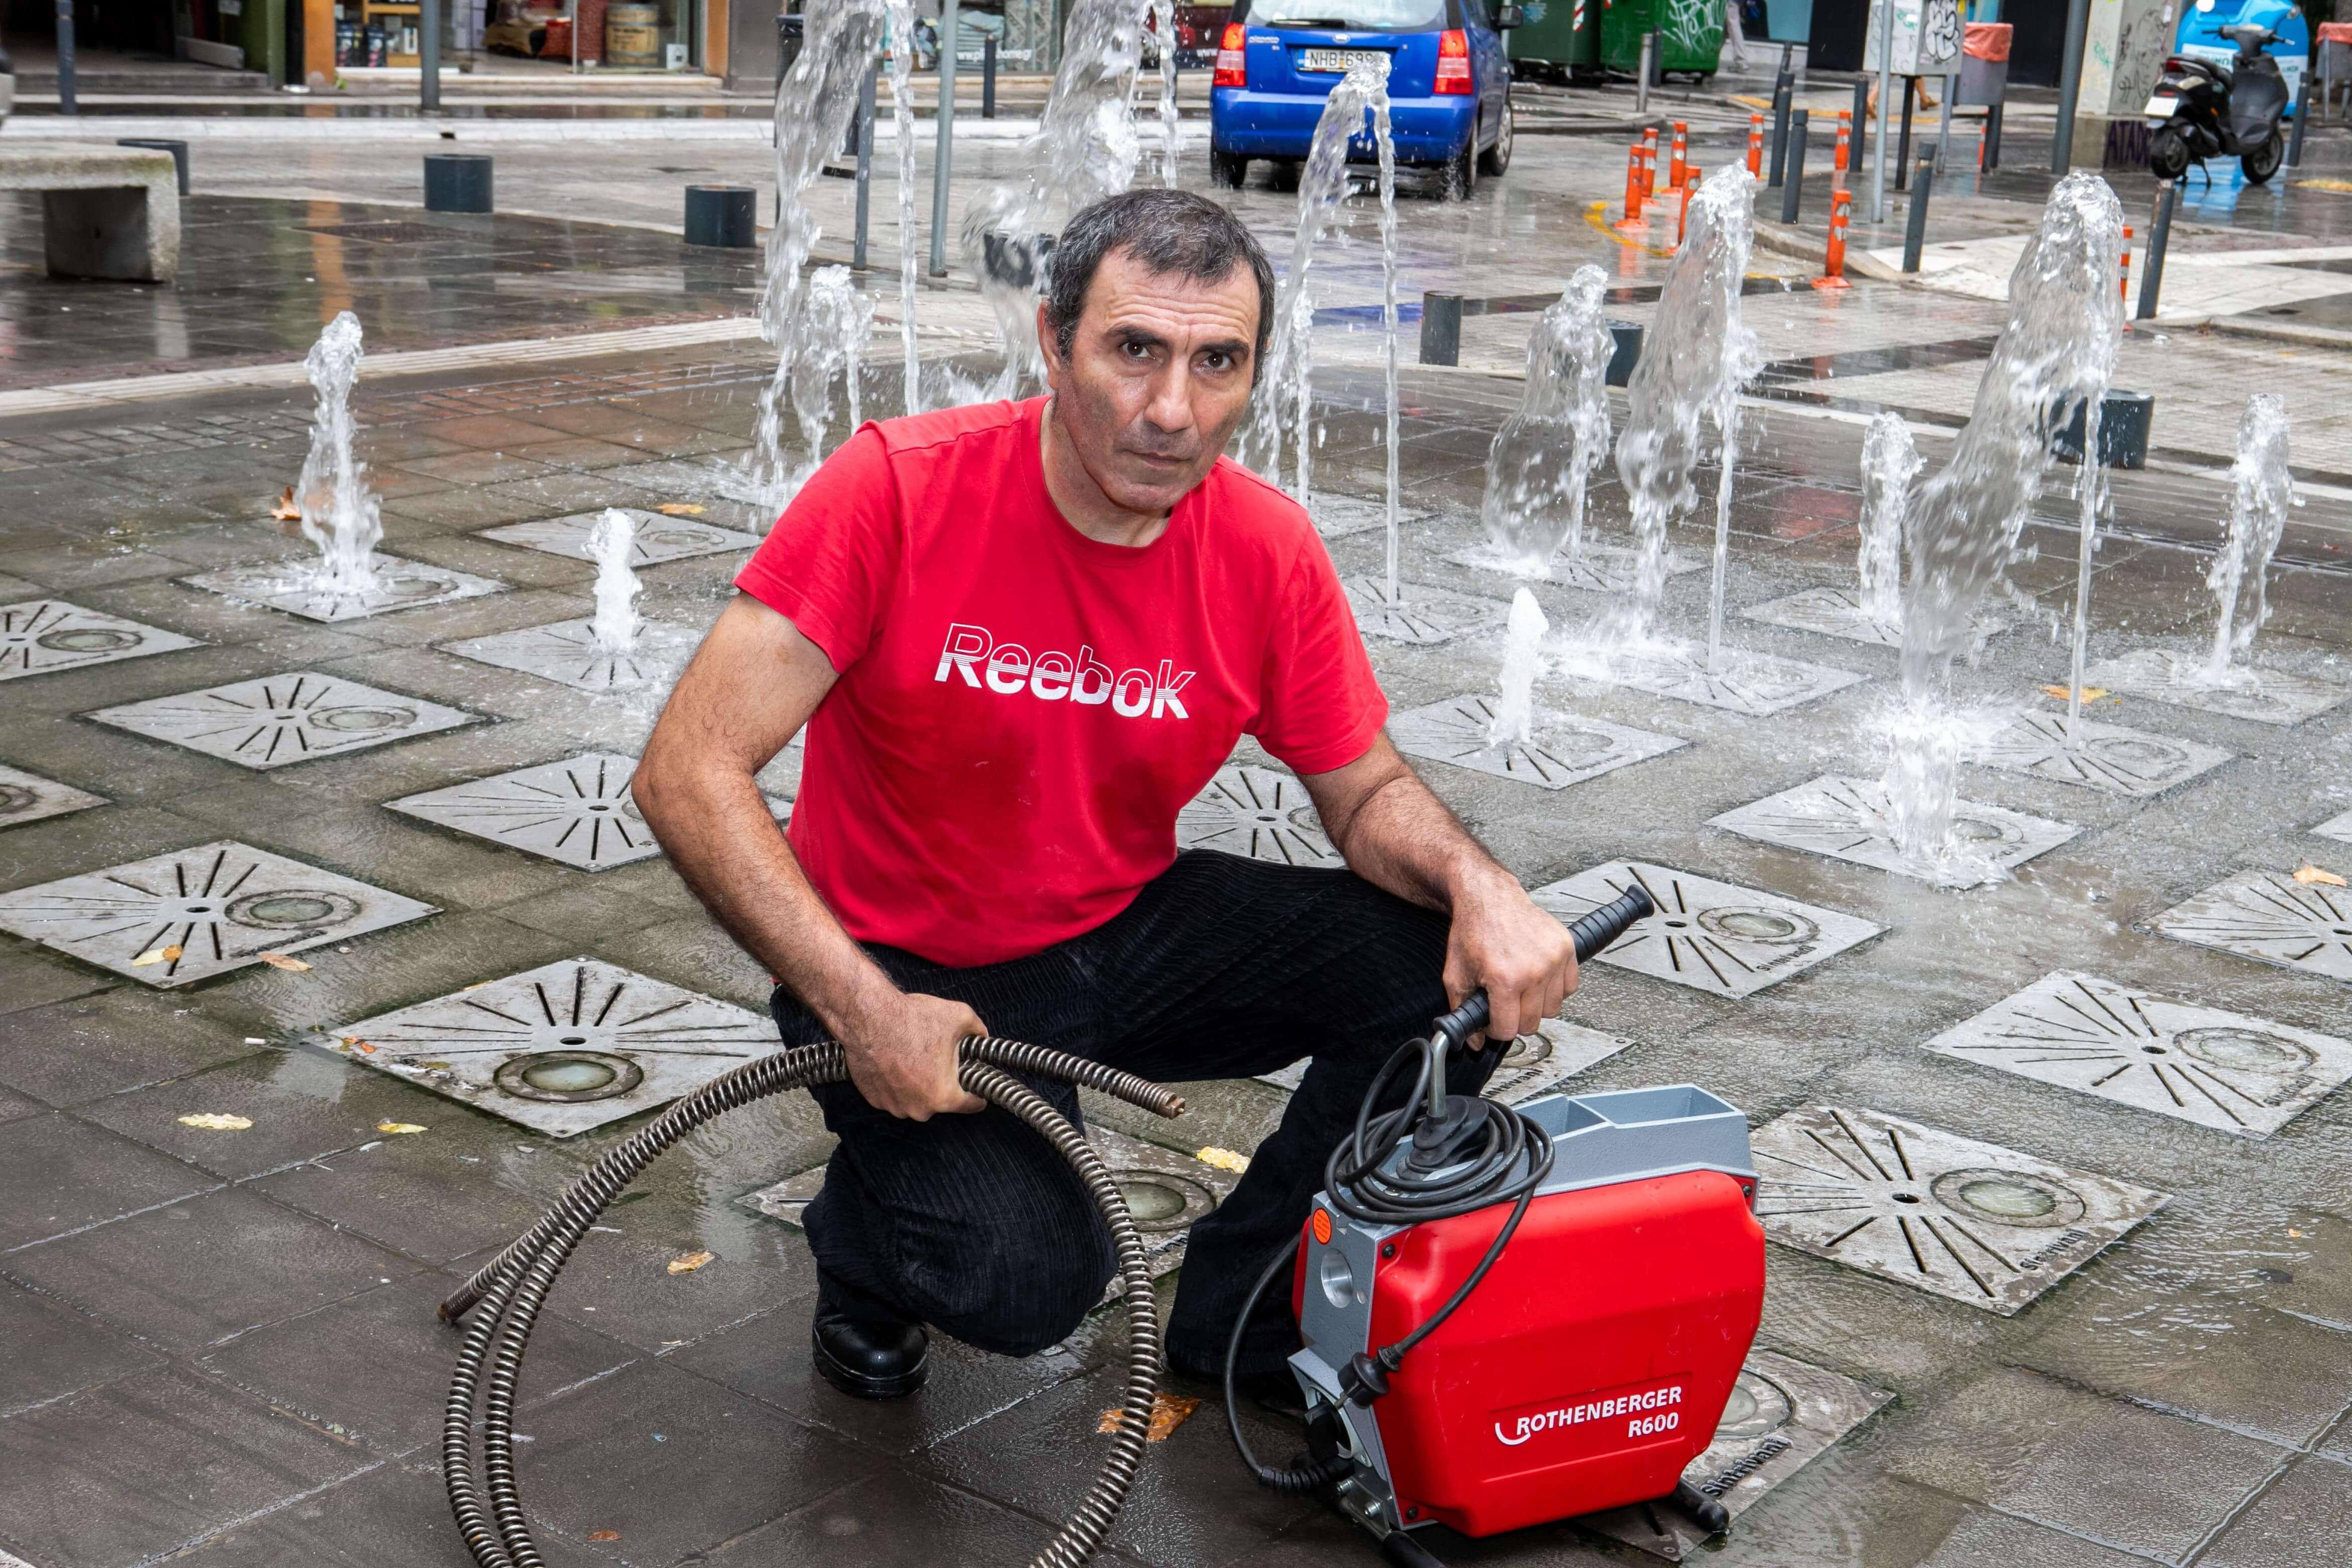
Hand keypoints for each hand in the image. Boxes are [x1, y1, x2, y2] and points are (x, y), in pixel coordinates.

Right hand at [838, 989, 988, 1118]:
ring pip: (915, 1099)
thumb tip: (982, 1037)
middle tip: (937, 1059)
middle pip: (941, 1100)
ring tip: (913, 1058)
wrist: (869, 1016)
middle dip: (942, 1083)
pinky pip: (893, 1095)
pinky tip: (895, 1062)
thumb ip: (978, 1031)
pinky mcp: (873, 1099)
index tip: (976, 1085)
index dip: (978, 1093)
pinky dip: (896, 1083)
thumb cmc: (912, 1019)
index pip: (972, 1105)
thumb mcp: (960, 1016)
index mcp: (943, 1096)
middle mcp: (918, 1109)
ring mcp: (893, 1106)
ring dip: (917, 1084)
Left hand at [1442, 866, 1577, 1045]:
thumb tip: (1474, 1041)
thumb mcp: (1456, 974)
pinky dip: (1556, 988)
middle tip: (1504, 1001)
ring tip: (1521, 987)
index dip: (1496, 1028)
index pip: (1508, 1029)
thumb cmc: (1473, 930)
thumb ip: (1462, 1011)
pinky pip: (1570, 987)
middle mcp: (1533, 970)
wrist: (1489, 897)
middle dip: (1515, 1018)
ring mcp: (1553, 959)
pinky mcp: (1566, 948)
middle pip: (1532, 1023)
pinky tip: (1538, 977)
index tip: (1492, 1018)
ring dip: (1537, 1005)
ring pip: (1553, 1009)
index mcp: (1505, 978)